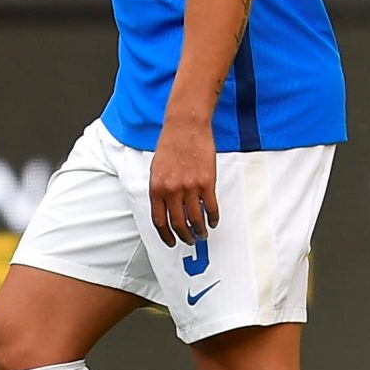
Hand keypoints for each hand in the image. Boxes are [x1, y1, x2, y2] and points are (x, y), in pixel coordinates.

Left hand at [149, 117, 217, 247]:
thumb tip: (167, 208)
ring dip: (200, 231)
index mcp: (155, 188)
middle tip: (190, 240)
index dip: (165, 235)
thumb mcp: (156, 169)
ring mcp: (190, 187)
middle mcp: (171, 190)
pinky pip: (211, 207)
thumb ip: (160, 189)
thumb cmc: (170, 145)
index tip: (170, 242)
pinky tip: (213, 221)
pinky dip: (213, 218)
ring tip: (202, 234)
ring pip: (196, 219)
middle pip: (178, 224)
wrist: (185, 127)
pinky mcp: (207, 183)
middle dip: (184, 236)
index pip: (159, 220)